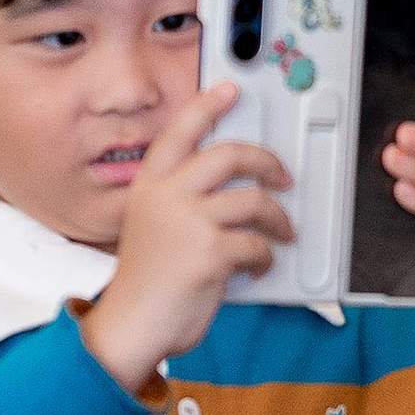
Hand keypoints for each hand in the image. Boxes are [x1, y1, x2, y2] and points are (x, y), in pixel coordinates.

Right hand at [79, 80, 293, 392]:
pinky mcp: (210, 252)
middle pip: (230, 155)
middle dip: (267, 162)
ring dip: (279, 219)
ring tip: (282, 233)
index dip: (208, 105)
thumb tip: (234, 188)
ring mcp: (188, 221)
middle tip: (282, 176)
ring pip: (255, 201)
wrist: (131, 325)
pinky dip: (266, 257)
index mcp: (149, 184)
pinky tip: (258, 266)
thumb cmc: (146, 282)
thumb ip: (181, 201)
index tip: (231, 90)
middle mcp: (167, 195)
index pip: (180, 131)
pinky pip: (258, 244)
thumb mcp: (152, 226)